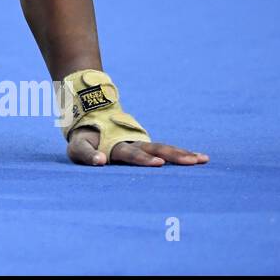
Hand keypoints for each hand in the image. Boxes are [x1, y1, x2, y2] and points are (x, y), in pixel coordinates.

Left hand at [67, 125, 209, 166]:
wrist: (91, 115)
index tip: (159, 164)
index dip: (143, 159)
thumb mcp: (78, 147)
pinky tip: (199, 158)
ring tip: (202, 159)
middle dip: (173, 155)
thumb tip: (101, 161)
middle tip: (192, 161)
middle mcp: (132, 143)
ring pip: (165, 148)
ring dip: (183, 154)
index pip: (131, 154)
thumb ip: (87, 155)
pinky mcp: (147, 145)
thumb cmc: (83, 138)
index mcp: (115, 145)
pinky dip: (182, 153)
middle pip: (155, 149)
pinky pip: (167, 149)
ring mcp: (141, 142)